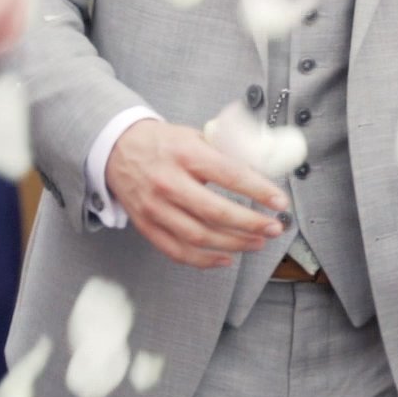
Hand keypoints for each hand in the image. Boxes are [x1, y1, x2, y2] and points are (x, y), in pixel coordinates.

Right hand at [104, 119, 288, 268]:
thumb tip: (264, 166)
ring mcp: (155, 207)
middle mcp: (168, 182)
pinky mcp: (147, 226)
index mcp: (186, 154)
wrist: (118, 149)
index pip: (230, 174)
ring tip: (257, 242)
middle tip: (274, 227)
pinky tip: (226, 258)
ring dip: (233, 244)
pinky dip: (204, 261)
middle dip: (250, 223)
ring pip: (199, 236)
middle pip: (216, 211)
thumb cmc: (163, 143)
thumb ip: (227, 151)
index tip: (280, 202)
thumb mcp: (197, 135)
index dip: (259, 191)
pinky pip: (177, 251)